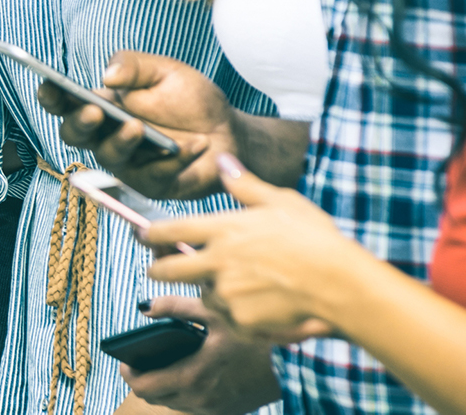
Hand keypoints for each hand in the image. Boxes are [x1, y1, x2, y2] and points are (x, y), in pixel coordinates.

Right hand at [36, 51, 238, 199]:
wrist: (229, 131)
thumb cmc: (191, 100)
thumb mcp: (165, 71)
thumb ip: (134, 66)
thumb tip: (108, 76)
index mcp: (102, 106)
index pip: (66, 103)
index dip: (52, 96)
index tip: (49, 86)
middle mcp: (106, 136)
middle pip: (74, 134)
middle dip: (79, 123)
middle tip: (95, 111)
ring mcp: (126, 163)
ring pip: (108, 157)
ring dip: (121, 142)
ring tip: (138, 127)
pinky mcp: (151, 184)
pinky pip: (153, 175)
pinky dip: (174, 159)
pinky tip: (195, 145)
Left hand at [119, 296, 280, 414]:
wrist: (294, 366)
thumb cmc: (254, 336)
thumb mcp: (215, 312)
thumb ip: (176, 306)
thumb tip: (145, 307)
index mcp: (191, 378)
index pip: (144, 386)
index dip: (129, 373)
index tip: (125, 360)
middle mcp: (199, 401)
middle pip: (154, 398)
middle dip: (144, 379)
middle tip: (142, 359)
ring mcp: (213, 410)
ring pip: (173, 403)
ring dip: (164, 386)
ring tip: (164, 363)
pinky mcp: (227, 413)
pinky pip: (193, 407)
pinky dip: (184, 392)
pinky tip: (189, 372)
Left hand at [147, 155, 357, 343]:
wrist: (341, 284)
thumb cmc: (316, 239)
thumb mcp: (282, 202)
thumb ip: (245, 185)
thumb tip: (222, 160)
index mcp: (224, 230)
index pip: (170, 230)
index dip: (148, 233)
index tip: (140, 234)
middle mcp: (218, 262)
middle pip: (166, 271)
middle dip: (158, 269)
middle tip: (159, 267)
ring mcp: (227, 293)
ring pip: (203, 295)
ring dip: (213, 292)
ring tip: (245, 285)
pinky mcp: (240, 321)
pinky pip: (229, 319)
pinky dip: (239, 314)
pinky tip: (262, 304)